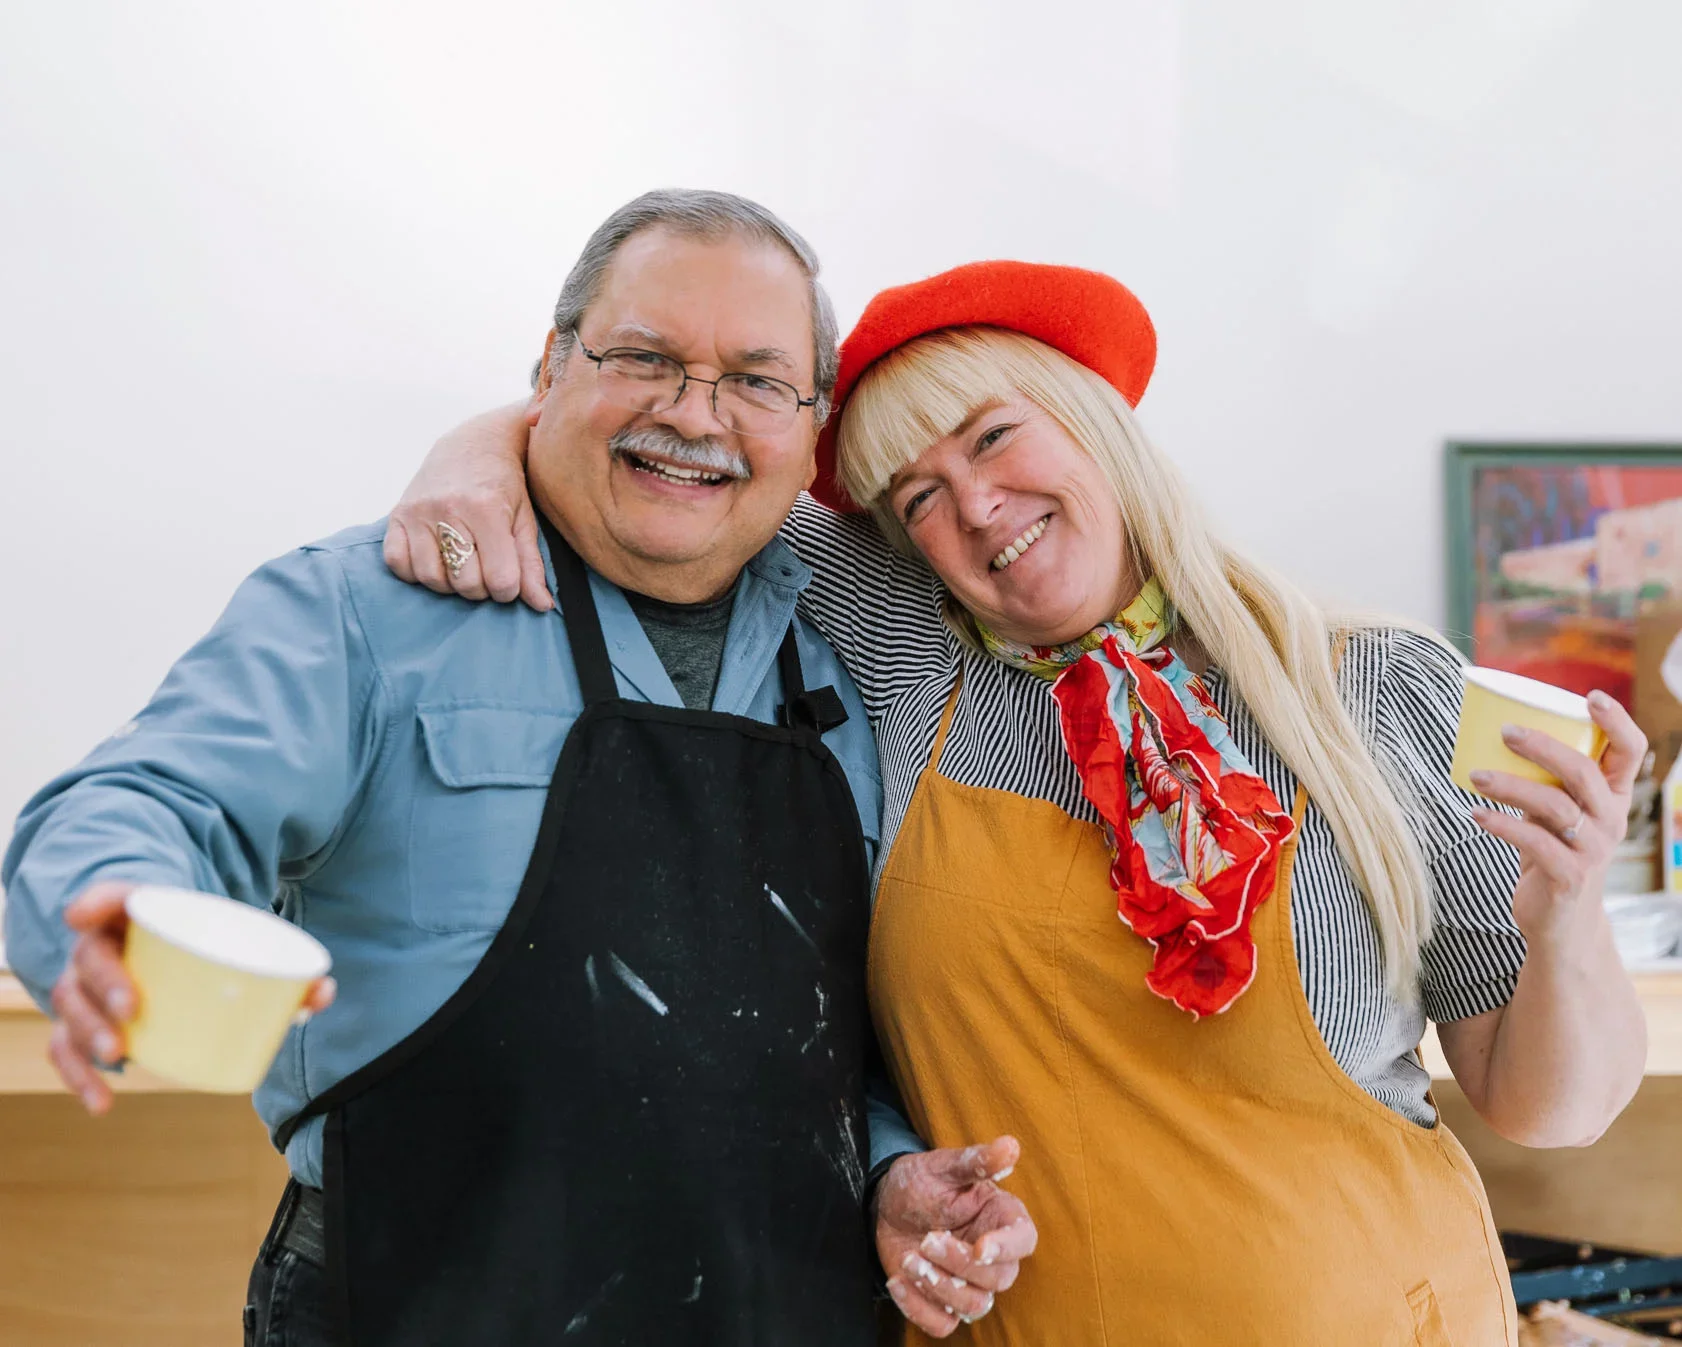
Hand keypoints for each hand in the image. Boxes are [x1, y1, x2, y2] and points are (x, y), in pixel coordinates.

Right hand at [48, 881, 335, 1113]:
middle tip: (132, 1010)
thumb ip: (284, 964)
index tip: (84, 918)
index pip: (111, 898)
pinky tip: (102, 1103)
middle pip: (88, 962)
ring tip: (119, 1055)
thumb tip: (323, 992)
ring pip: (70, 1007)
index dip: (96, 903)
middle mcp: (101, 947)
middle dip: (105, 985)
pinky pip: (65, 1050)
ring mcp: (87, 987)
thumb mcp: (238, 941)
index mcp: (134, 913)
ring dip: (88, 1032)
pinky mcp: (86, 1023)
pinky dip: (80, 1076)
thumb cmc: (210, 945)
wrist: (174, 949)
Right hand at [383, 401, 549, 610]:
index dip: (508, 589)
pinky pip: (398, 563)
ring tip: (463, 565)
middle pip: (466, 584)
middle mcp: (448, 508)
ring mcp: (418, 511)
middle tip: (486, 569)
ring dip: (450, 583)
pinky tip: (435, 559)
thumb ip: (532, 564)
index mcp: (486, 508)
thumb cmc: (505, 485)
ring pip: (431, 579)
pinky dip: (415, 572)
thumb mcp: (526, 520)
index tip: (509, 578)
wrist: (472, 443)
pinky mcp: (397, 514)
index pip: (500, 579)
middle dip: (481, 588)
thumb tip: (542, 606)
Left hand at [874, 1136, 1036, 1337]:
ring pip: (974, 1306)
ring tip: (909, 1259)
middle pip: (998, 1280)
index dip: (1007, 1248)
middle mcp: (993, 1256)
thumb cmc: (923, 1181)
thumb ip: (977, 1161)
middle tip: (927, 1240)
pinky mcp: (943, 1303)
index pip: (1024, 1240)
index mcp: (1002, 1219)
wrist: (888, 1205)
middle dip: (960, 1265)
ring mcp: (969, 1283)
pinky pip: (943, 1325)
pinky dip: (918, 1308)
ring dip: (939, 1288)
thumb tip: (1010, 1146)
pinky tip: (897, 1281)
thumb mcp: (944, 1166)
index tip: (980, 1246)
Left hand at [1469, 690, 1646, 946]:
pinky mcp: (1569, 877)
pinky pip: (1535, 843)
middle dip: (1544, 746)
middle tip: (1505, 731)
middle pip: (1584, 772)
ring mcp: (1593, 850)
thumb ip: (1543, 781)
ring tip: (1475, 776)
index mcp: (1612, 797)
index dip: (1617, 722)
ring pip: (1555, 806)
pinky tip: (1475, 813)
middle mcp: (1611, 820)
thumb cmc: (1551, 852)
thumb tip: (1499, 732)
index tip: (1591, 696)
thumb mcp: (1554, 813)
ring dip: (1511, 785)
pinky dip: (1501, 824)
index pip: (1631, 752)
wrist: (1560, 922)